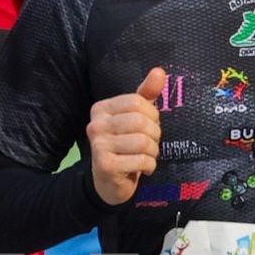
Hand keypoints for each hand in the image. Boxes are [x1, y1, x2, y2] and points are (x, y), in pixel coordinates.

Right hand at [88, 67, 165, 204]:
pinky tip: (143, 168)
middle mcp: (95, 125)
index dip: (151, 114)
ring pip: (143, 142)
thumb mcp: (135, 117)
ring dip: (153, 152)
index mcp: (100, 109)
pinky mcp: (105, 165)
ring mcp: (98, 145)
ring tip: (147, 156)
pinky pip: (142, 160)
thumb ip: (146, 95)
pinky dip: (149, 165)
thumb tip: (159, 71)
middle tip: (149, 144)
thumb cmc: (125, 145)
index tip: (148, 126)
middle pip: (141, 121)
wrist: (109, 182)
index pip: (136, 101)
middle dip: (154, 135)